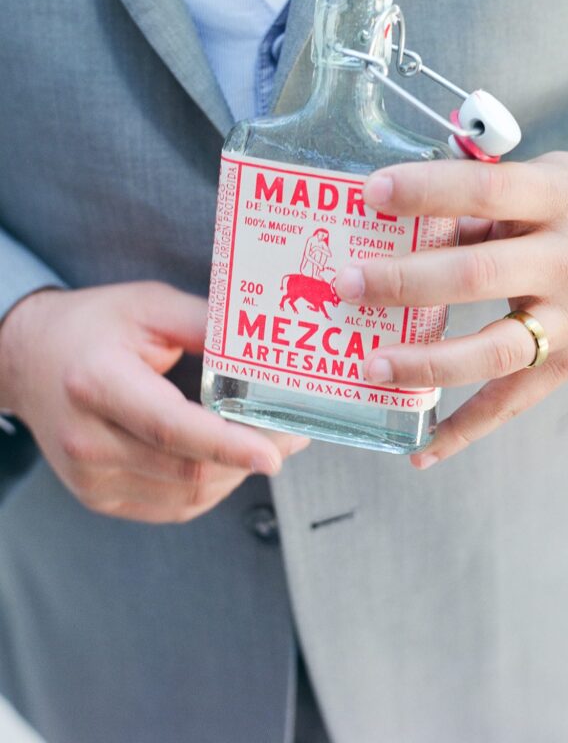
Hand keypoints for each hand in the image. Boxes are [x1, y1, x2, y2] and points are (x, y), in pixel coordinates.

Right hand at [0, 282, 308, 521]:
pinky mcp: (99, 497)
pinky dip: (211, 487)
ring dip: (235, 474)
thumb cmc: (94, 326)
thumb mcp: (150, 305)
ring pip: (186, 496)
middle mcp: (87, 439)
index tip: (272, 453)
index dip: (226, 444)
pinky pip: (172, 507)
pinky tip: (229, 459)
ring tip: (267, 443)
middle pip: (186, 469)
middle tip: (291, 434)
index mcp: (97, 383)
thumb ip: (207, 324)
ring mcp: (90, 477)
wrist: (31, 358)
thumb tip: (264, 344)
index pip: (169, 427)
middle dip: (249, 456)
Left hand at [334, 153, 567, 468]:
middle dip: (406, 282)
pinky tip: (421, 450)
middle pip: (478, 277)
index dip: (428, 191)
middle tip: (347, 285)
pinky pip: (512, 403)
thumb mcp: (544, 177)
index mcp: (560, 199)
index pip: (486, 192)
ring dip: (426, 363)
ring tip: (370, 366)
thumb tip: (398, 216)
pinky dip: (465, 430)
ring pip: (494, 351)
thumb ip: (483, 200)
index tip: (372, 193)